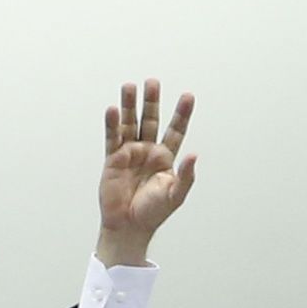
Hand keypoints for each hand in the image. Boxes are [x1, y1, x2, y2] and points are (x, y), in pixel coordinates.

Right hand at [97, 80, 198, 267]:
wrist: (130, 225)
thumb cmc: (154, 211)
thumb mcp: (176, 194)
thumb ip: (186, 175)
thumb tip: (194, 155)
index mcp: (166, 158)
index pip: (176, 130)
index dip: (181, 114)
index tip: (188, 96)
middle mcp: (147, 151)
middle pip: (150, 120)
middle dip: (152, 102)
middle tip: (153, 82)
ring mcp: (129, 152)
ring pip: (130, 124)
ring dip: (130, 106)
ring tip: (130, 86)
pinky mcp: (112, 158)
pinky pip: (112, 137)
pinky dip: (113, 123)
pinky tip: (114, 109)